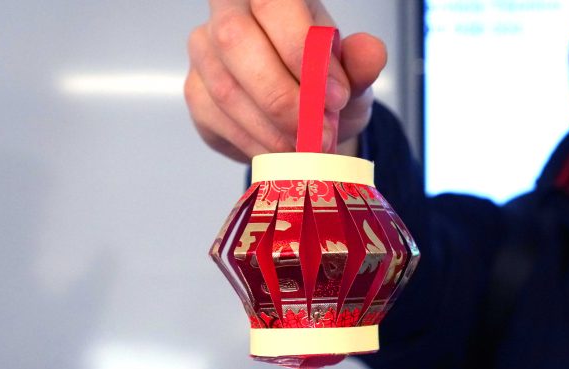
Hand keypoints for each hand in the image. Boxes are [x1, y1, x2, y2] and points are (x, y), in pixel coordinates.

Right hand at [185, 0, 387, 161]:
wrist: (305, 118)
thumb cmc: (325, 85)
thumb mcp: (352, 77)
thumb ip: (360, 65)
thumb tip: (373, 51)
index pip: (273, 4)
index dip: (302, 50)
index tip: (336, 96)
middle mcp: (229, 13)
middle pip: (236, 40)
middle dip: (282, 96)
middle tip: (320, 133)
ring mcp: (205, 52)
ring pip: (227, 89)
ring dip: (273, 129)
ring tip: (308, 148)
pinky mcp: (195, 92)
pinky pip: (218, 120)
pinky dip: (257, 144)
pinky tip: (283, 153)